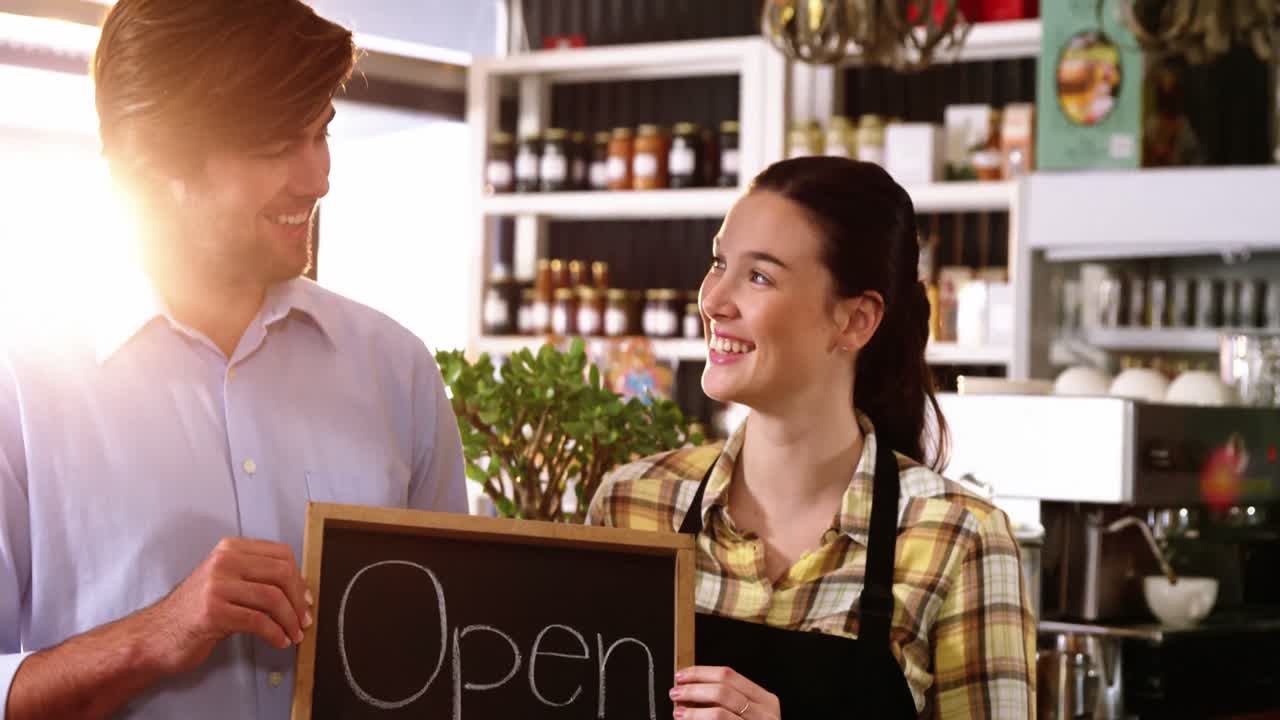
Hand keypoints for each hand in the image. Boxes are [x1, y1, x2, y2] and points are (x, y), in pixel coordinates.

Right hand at [141, 538, 313, 674]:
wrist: (156, 635)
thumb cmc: (196, 612)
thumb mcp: (226, 583)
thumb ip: (256, 577)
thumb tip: (300, 590)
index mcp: (230, 549)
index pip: (281, 555)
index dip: (300, 579)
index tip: (306, 600)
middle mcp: (223, 561)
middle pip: (281, 574)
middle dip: (299, 600)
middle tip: (303, 620)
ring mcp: (216, 585)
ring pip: (272, 598)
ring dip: (289, 620)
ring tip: (293, 635)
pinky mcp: (213, 611)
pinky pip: (258, 621)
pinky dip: (274, 633)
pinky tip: (278, 641)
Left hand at [670, 666, 779, 719]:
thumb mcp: (747, 715)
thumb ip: (727, 701)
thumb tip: (693, 687)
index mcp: (765, 700)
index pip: (729, 675)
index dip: (701, 672)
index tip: (683, 675)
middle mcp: (765, 714)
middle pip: (722, 690)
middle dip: (694, 689)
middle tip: (676, 691)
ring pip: (719, 711)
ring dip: (693, 710)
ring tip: (678, 711)